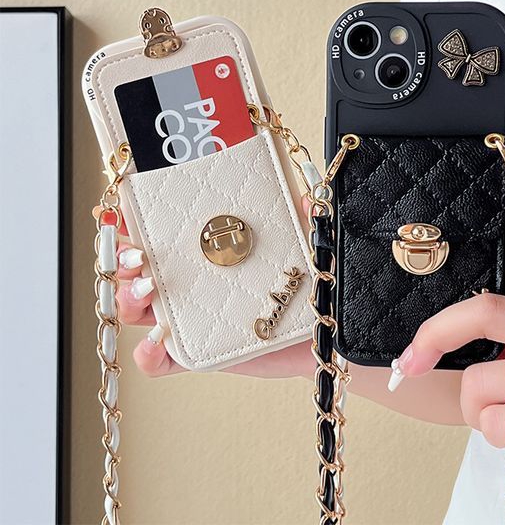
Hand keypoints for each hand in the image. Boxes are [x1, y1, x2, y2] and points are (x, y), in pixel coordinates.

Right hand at [114, 204, 314, 378]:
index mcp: (209, 252)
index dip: (138, 222)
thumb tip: (306, 202)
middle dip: (123, 258)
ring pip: (139, 309)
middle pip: (138, 269)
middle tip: (137, 254)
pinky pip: (162, 360)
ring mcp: (193, 320)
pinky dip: (148, 353)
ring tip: (146, 289)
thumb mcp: (303, 248)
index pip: (163, 234)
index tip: (129, 211)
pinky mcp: (201, 355)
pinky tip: (156, 341)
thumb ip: (304, 223)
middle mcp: (193, 282)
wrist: (323, 335)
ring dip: (128, 298)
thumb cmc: (305, 287)